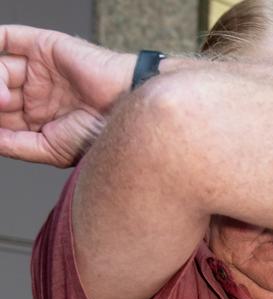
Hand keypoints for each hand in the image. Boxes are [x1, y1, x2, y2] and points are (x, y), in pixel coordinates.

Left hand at [0, 25, 134, 165]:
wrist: (125, 109)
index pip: (3, 118)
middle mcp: (38, 94)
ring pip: (0, 69)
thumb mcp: (51, 149)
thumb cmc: (102, 132)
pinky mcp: (43, 47)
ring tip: (3, 98)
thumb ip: (17, 145)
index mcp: (40, 119)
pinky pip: (9, 39)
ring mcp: (39, 69)